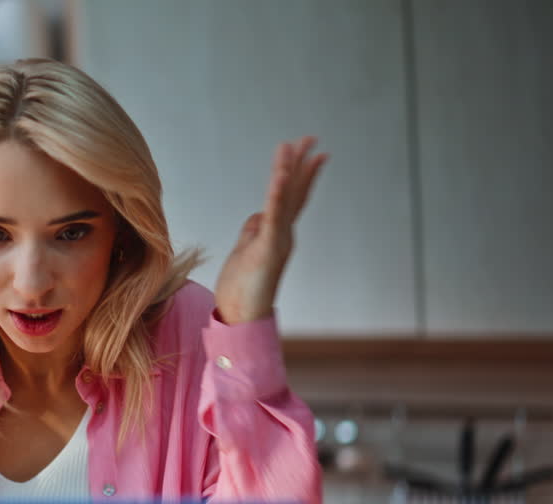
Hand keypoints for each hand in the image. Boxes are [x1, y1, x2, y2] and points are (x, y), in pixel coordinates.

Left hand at [214, 137, 325, 324]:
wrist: (242, 316)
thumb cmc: (242, 289)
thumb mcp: (246, 251)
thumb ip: (253, 231)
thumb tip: (257, 215)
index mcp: (277, 233)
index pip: (291, 197)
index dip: (299, 173)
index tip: (308, 151)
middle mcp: (283, 234)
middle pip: (294, 192)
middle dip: (302, 163)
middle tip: (311, 138)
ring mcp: (277, 240)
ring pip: (284, 198)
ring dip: (289, 169)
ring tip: (292, 145)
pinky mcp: (268, 248)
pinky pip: (273, 215)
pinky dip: (277, 194)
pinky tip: (281, 174)